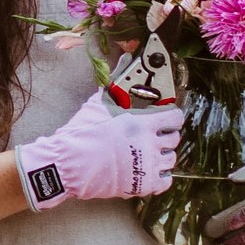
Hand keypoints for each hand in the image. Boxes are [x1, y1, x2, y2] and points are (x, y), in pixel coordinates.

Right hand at [15, 88, 185, 208]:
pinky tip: (148, 169)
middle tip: (152, 135)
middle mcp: (150, 144)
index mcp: (143, 123)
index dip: (170, 116)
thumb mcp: (99, 103)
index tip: (162, 117)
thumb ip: (117, 83)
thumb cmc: (83, 132)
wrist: (69, 164)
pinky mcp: (143, 185)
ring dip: (163, 154)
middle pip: (174, 138)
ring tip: (148, 152)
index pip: (175, 117)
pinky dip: (160, 176)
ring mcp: (148, 166)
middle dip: (166, 135)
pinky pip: (165, 181)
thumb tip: (125, 59)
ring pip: (171, 159)